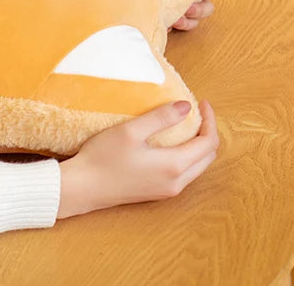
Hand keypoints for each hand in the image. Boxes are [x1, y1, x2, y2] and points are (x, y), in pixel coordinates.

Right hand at [57, 100, 218, 218]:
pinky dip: (188, 155)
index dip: (210, 120)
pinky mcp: (158, 192)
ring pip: (198, 167)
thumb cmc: (103, 157)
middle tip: (198, 112)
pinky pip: (185, 173)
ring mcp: (167, 190)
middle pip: (207, 157)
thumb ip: (161, 117)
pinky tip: (173, 142)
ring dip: (198, 145)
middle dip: (207, 132)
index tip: (202, 102)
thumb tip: (187, 106)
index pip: (208, 143)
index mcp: (173, 166)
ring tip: (187, 123)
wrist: (83, 188)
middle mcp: (176, 182)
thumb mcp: (131, 130)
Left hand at [166, 0, 218, 30]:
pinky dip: (170, 27)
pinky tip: (161, 24)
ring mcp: (180, 8)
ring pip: (194, 21)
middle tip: (186, 9)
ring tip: (174, 20)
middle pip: (208, 7)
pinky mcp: (167, 18)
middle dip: (199, 10)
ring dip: (187, 22)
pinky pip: (174, 28)